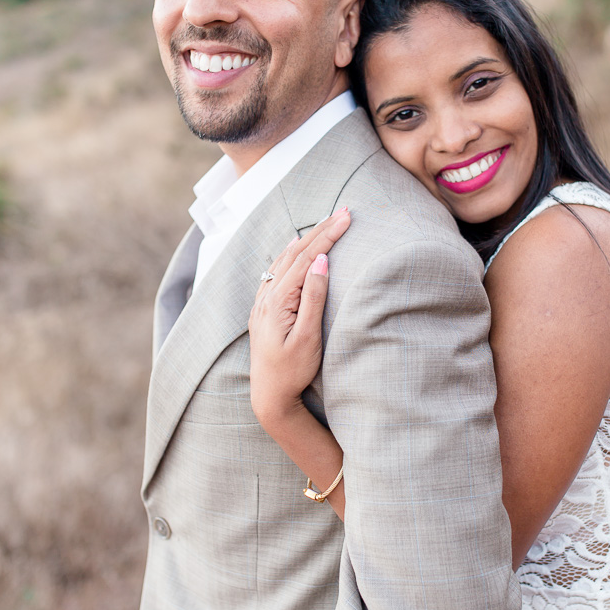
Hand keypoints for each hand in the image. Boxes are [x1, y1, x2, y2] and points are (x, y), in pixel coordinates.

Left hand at [249, 208, 350, 426]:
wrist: (269, 397)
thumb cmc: (292, 372)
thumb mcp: (308, 337)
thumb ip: (313, 298)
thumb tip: (320, 262)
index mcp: (278, 301)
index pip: (306, 258)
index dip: (327, 236)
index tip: (347, 217)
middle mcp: (266, 297)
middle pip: (294, 253)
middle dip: (320, 231)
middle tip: (344, 212)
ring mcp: (262, 303)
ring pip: (284, 260)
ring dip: (306, 240)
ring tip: (325, 222)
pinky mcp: (264, 311)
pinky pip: (276, 272)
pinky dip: (289, 254)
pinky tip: (293, 247)